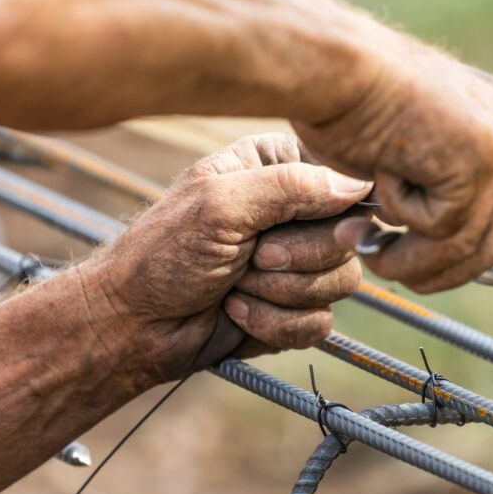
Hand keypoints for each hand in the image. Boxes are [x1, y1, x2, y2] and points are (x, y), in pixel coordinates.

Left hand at [82, 134, 368, 380]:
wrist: (133, 324)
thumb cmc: (162, 254)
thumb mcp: (221, 204)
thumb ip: (291, 188)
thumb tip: (359, 185)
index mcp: (277, 169)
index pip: (344, 180)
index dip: (332, 209)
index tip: (294, 224)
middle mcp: (294, 212)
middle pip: (349, 237)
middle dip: (296, 258)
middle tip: (251, 258)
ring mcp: (297, 263)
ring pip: (342, 282)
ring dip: (282, 293)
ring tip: (235, 287)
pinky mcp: (295, 309)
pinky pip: (321, 323)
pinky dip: (276, 324)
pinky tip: (236, 313)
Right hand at [293, 35, 492, 292]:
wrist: (331, 65)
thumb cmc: (340, 103)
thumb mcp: (398, 158)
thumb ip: (426, 191)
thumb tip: (430, 244)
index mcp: (489, 126)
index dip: (450, 256)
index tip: (405, 263)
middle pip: (492, 240)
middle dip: (436, 271)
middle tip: (384, 266)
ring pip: (468, 243)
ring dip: (409, 259)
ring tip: (365, 243)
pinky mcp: (481, 155)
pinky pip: (444, 224)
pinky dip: (401, 217)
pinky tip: (378, 175)